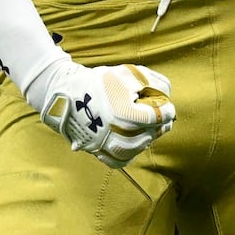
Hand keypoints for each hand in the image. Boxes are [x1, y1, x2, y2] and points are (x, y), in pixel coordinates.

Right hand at [27, 60, 174, 167]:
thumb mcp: (128, 73)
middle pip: (148, 135)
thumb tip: (167, 97)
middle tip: (163, 119)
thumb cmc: (99, 82)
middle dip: (159, 126)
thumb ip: (153, 83)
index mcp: (124, 113)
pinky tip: (133, 142)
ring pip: (135, 150)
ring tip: (150, 130)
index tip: (168, 107)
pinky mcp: (97, 151)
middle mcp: (114, 133)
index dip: (167, 110)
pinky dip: (130, 153)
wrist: (65, 93)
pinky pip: (119, 160)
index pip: (156, 117)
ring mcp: (105, 144)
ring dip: (147, 140)